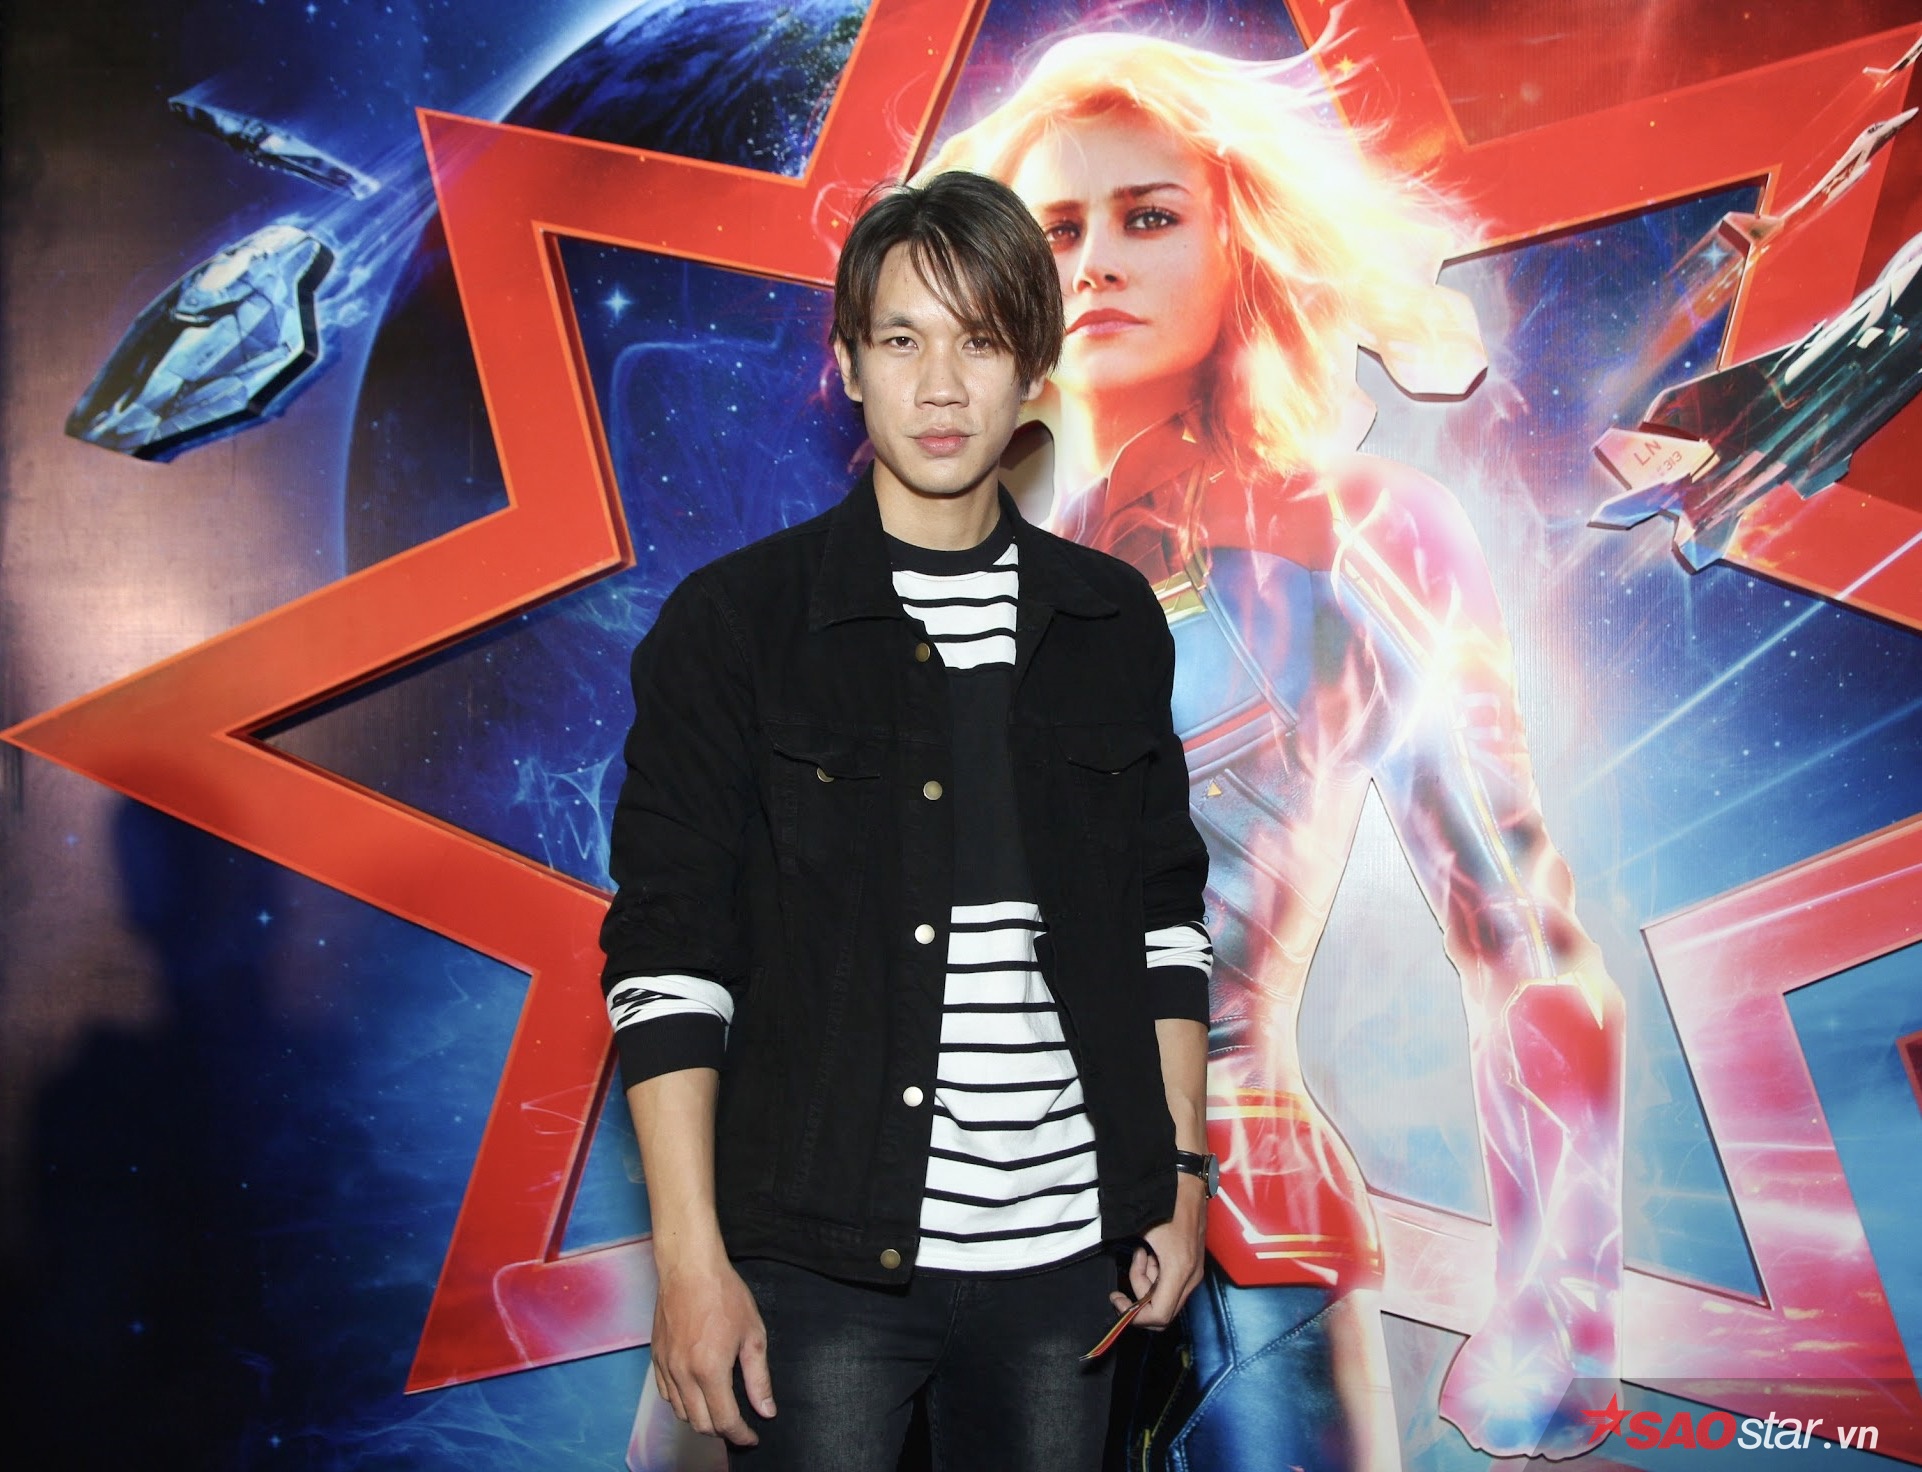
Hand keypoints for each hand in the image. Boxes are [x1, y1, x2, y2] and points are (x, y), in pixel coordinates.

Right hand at [651, 1253, 774, 1445]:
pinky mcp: (656, 1358)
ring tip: (719, 1409)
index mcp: (710, 1371)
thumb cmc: (724, 1295)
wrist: (689, 1268)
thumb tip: (766, 1410)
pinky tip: (695, 1393)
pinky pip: (666, 1394)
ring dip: (701, 1418)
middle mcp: (683, 1374)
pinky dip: (682, 1403)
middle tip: (739, 1424)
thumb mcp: (752, 1334)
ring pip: (681, 1412)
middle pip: (700, 1424)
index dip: (741, 1435)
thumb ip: (758, 1378)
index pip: (725, 1421)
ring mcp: (666, 1367)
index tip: (751, 1437)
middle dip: (722, 1430)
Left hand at [1113, 1172, 1206, 1327]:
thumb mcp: (1141, 1231)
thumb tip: (1117, 1287)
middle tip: (1129, 1268)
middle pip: (1163, 1311)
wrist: (1187, 1178)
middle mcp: (1192, 1276)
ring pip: (1166, 1296)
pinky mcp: (1193, 1264)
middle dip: (1140, 1296)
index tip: (1117, 1300)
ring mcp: (1195, 1270)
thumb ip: (1132, 1264)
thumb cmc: (1166, 1200)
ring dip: (1146, 1280)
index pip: (1158, 1316)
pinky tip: (1150, 1251)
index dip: (1134, 1316)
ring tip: (1140, 1252)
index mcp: (1179, 1270)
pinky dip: (1156, 1273)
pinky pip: (1172, 1282)